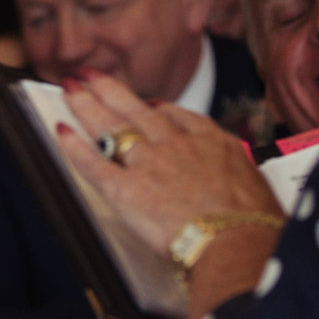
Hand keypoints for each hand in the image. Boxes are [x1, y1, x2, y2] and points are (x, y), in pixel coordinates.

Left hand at [56, 74, 280, 256]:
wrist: (237, 243)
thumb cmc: (255, 225)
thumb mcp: (258, 186)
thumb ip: (238, 174)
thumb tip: (238, 180)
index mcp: (211, 143)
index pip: (178, 116)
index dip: (156, 107)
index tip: (144, 102)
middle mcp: (175, 145)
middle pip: (136, 110)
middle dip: (110, 89)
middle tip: (91, 75)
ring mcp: (147, 163)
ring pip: (110, 125)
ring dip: (86, 104)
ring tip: (70, 87)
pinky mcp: (124, 187)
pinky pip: (91, 161)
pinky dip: (73, 146)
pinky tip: (61, 131)